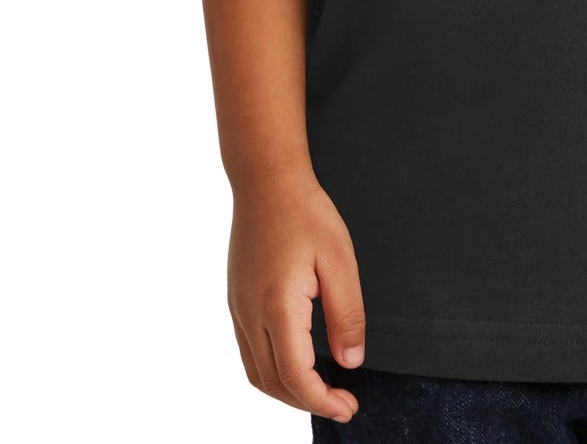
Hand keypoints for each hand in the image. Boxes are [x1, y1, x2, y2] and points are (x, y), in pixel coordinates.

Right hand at [226, 163, 365, 420]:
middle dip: (307, 402)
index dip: (322, 401)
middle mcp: (250, 314)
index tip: (348, 407)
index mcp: (277, 307)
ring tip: (320, 390)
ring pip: (256, 373)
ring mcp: (238, 308)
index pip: (295, 376)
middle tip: (341, 403)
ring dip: (286, 391)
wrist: (266, 180)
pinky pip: (248, 352)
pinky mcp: (236, 300)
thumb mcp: (340, 261)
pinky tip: (295, 362)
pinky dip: (271, 371)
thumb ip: (347, 315)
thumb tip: (350, 362)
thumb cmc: (306, 213)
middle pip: (273, 383)